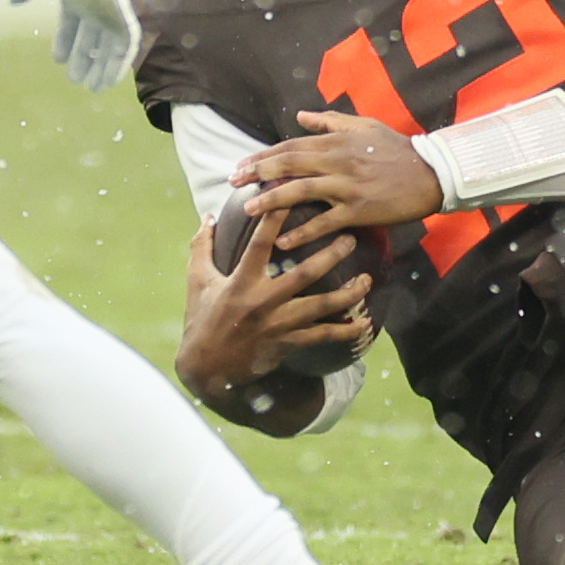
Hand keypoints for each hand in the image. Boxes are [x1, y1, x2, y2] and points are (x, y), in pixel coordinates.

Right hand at [8, 0, 139, 91]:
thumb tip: (14, 0)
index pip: (73, 21)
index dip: (67, 40)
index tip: (59, 60)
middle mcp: (94, 0)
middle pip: (93, 35)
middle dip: (85, 58)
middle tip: (76, 80)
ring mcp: (109, 7)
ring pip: (110, 43)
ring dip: (102, 67)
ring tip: (92, 89)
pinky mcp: (121, 13)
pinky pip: (126, 44)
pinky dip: (119, 63)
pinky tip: (109, 81)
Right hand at [176, 215, 371, 408]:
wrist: (206, 368)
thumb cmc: (201, 319)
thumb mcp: (197, 280)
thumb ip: (202, 246)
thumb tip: (207, 215)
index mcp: (241, 281)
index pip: (260, 244)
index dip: (276, 218)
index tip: (292, 196)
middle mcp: (262, 301)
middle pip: (304, 274)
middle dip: (331, 255)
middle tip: (351, 238)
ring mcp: (278, 324)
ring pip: (321, 307)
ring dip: (348, 294)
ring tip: (367, 280)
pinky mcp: (287, 344)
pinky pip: (322, 336)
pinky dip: (345, 331)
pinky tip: (364, 323)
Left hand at [231, 110, 443, 244]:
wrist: (430, 174)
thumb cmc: (397, 149)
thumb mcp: (364, 126)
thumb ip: (330, 121)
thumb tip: (300, 115)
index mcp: (336, 142)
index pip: (290, 146)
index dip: (263, 155)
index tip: (241, 164)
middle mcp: (336, 162)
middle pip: (288, 165)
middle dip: (257, 173)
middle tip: (232, 182)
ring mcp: (346, 187)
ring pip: (300, 191)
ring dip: (271, 201)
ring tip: (248, 209)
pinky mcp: (357, 210)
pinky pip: (324, 222)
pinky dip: (302, 232)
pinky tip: (282, 241)